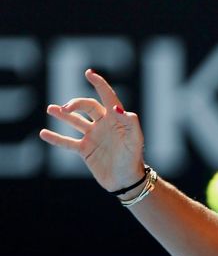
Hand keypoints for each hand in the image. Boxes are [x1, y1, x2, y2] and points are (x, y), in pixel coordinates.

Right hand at [39, 69, 145, 191]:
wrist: (126, 181)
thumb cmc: (133, 160)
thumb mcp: (135, 140)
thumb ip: (130, 123)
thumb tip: (116, 108)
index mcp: (116, 120)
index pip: (107, 97)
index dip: (100, 84)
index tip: (89, 73)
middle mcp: (104, 125)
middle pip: (87, 106)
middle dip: (76, 104)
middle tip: (66, 109)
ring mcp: (93, 137)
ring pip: (75, 122)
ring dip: (63, 115)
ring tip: (51, 109)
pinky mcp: (85, 150)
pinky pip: (68, 142)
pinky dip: (56, 138)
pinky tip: (43, 133)